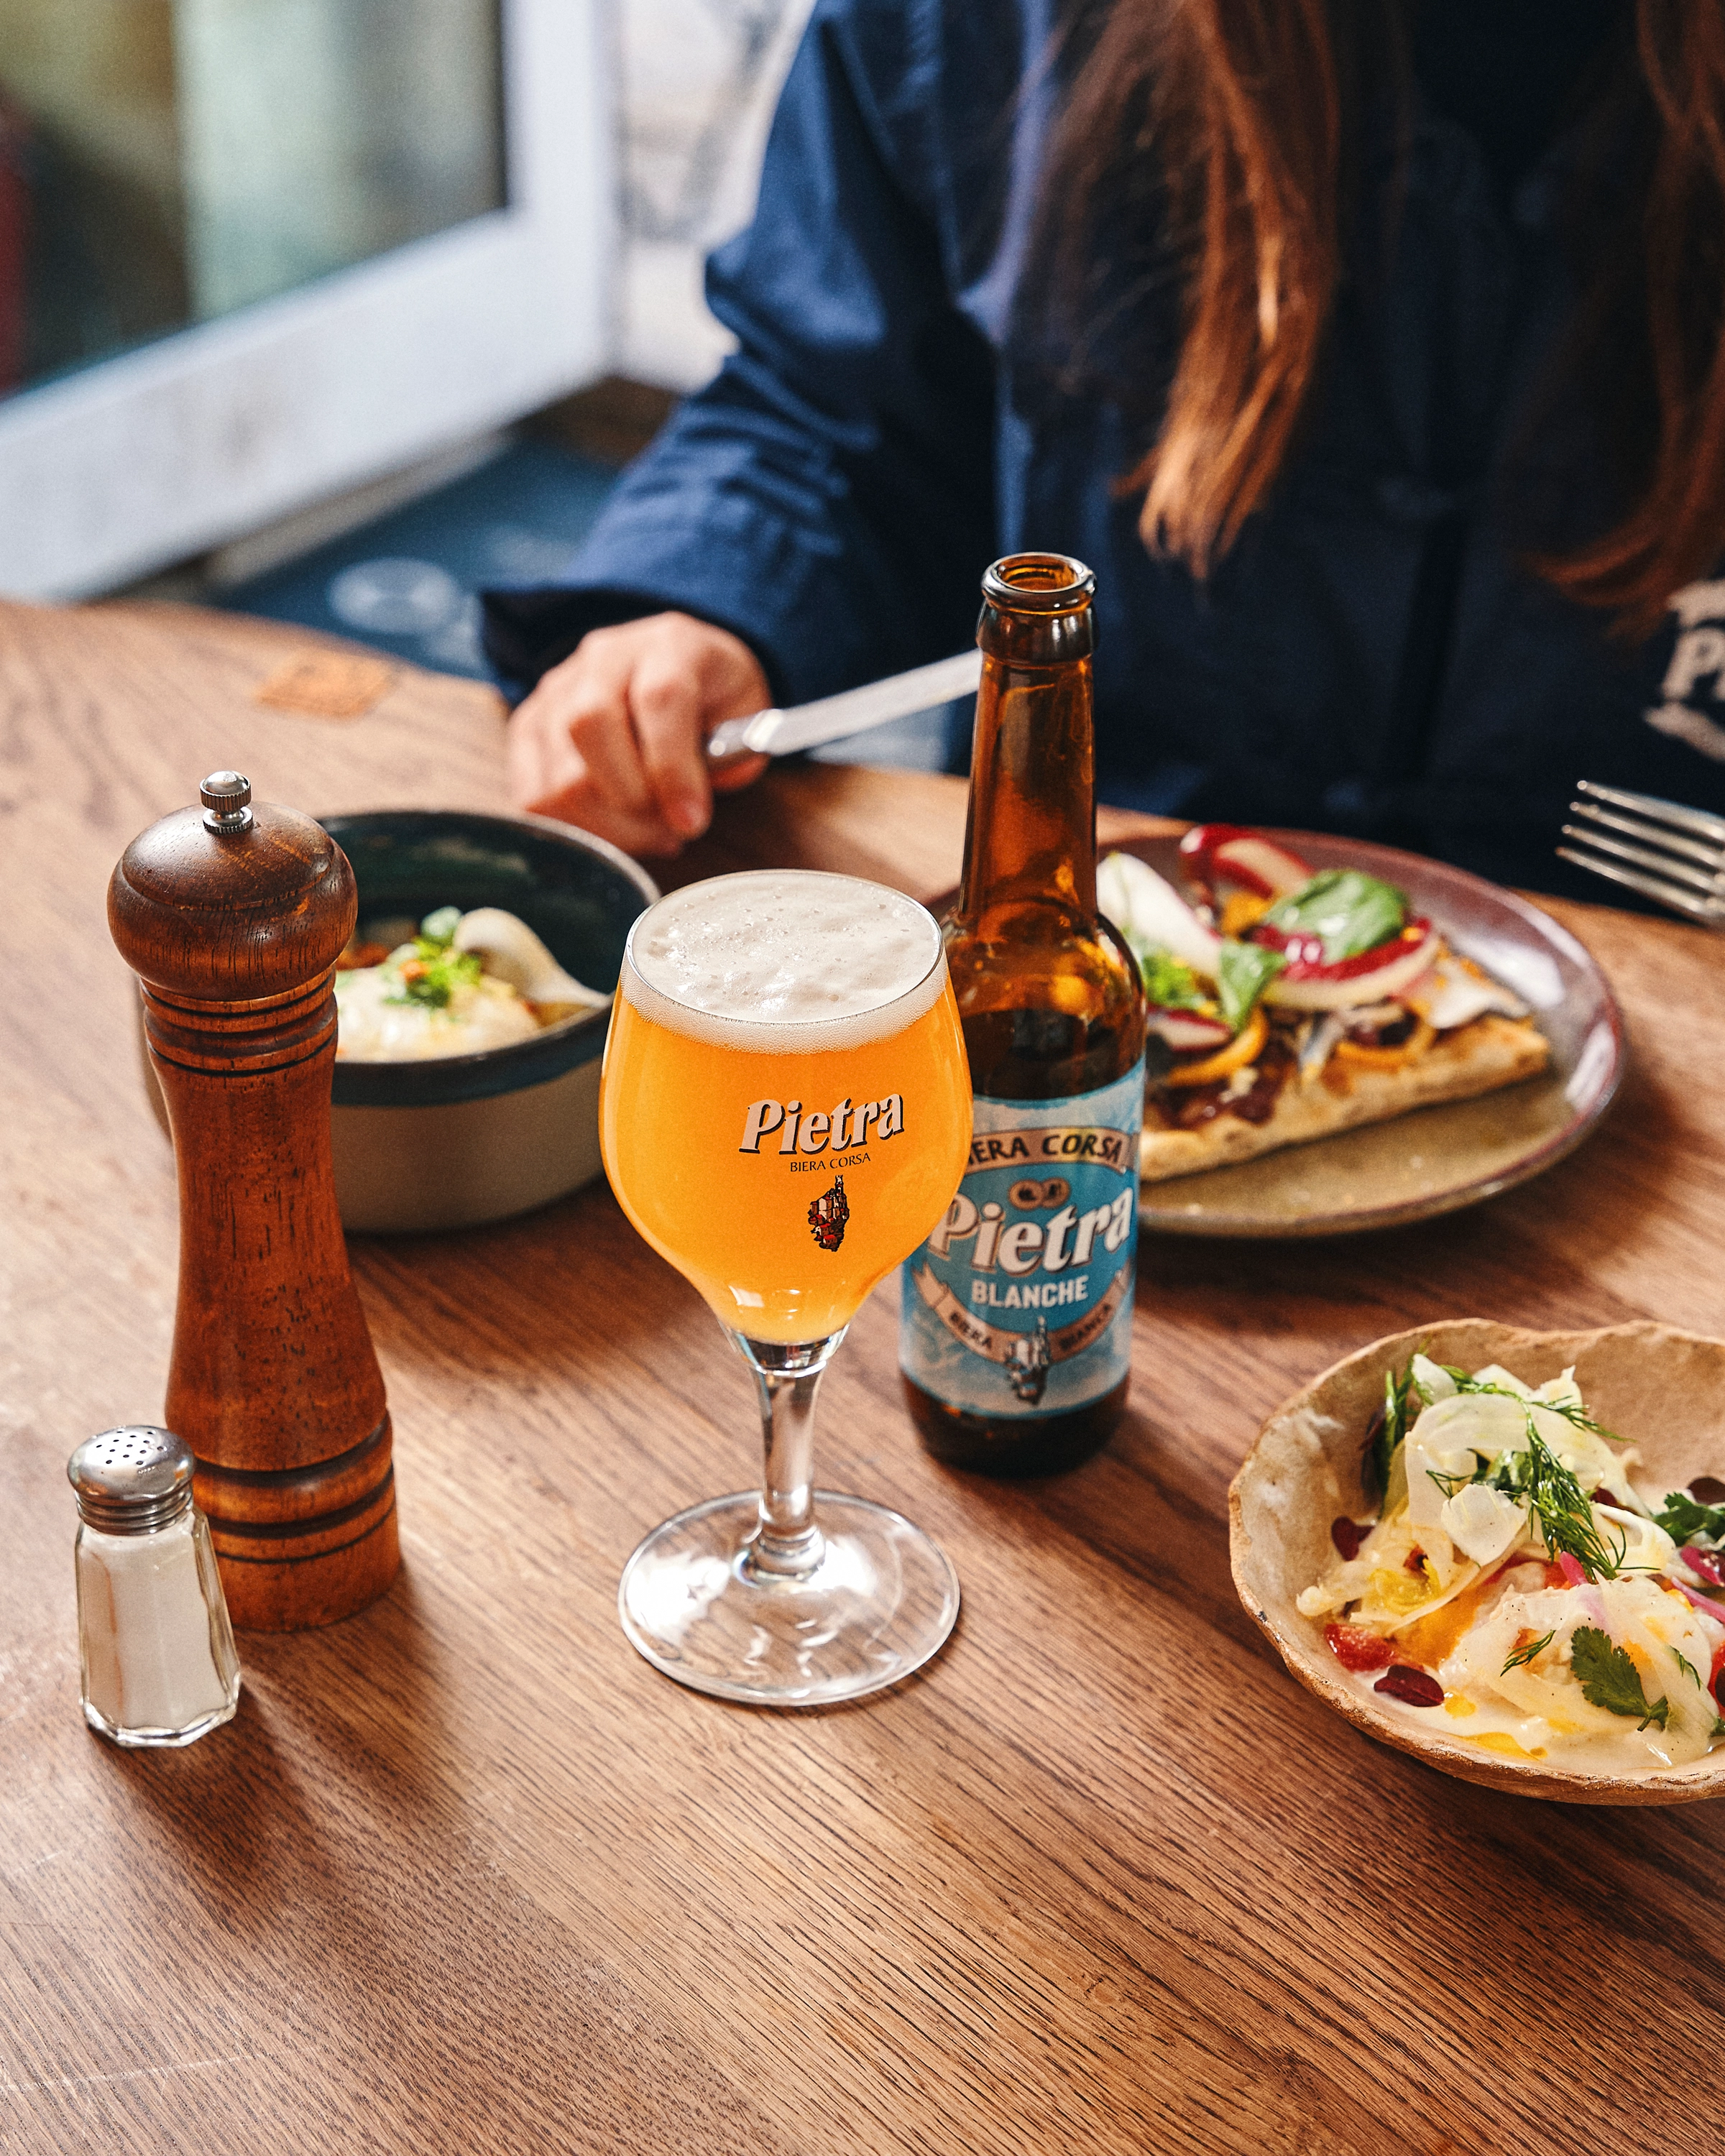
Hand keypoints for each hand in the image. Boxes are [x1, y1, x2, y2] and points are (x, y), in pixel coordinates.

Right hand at [506, 613, 770, 855]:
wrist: (670, 667)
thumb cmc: (712, 699)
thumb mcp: (744, 714)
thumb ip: (731, 755)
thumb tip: (687, 808)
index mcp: (669, 643)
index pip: (660, 697)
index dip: (673, 769)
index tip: (691, 822)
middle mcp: (603, 658)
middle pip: (590, 727)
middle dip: (633, 803)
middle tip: (669, 831)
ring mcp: (556, 690)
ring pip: (558, 773)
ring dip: (606, 826)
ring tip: (646, 834)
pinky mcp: (527, 727)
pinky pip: (532, 795)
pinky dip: (573, 830)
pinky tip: (611, 833)